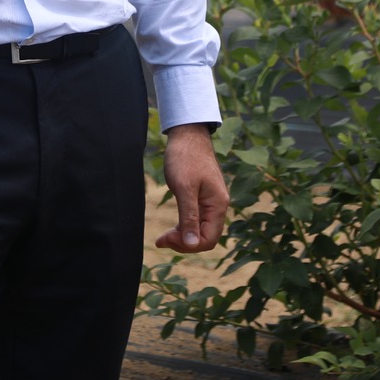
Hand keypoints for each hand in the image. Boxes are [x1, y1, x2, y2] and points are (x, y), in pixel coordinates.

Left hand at [155, 123, 227, 252]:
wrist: (187, 134)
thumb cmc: (186, 157)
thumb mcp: (184, 188)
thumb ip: (189, 217)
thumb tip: (192, 244)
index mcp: (217, 205)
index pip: (208, 239)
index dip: (188, 245)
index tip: (167, 237)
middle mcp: (217, 206)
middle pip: (205, 238)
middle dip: (184, 243)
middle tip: (162, 239)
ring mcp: (210, 202)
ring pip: (200, 231)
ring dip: (183, 237)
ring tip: (163, 237)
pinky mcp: (202, 198)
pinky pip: (197, 221)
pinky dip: (184, 227)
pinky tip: (171, 228)